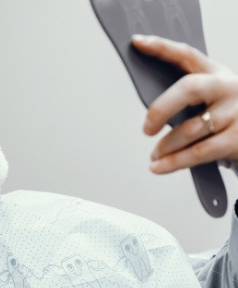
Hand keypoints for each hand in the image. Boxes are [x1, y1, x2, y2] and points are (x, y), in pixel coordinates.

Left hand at [131, 34, 237, 173]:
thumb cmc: (231, 118)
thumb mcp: (215, 100)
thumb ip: (189, 100)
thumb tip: (152, 116)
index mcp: (218, 74)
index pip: (187, 54)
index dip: (161, 48)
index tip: (137, 42)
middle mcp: (228, 88)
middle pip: (188, 89)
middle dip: (160, 109)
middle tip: (147, 128)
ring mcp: (234, 113)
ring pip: (188, 130)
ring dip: (165, 147)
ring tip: (154, 156)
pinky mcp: (236, 139)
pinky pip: (197, 153)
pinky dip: (173, 162)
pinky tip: (158, 167)